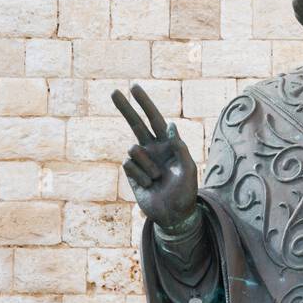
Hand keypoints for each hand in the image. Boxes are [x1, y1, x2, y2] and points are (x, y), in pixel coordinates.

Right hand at [112, 83, 198, 230]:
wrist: (174, 215)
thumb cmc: (185, 192)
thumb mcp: (189, 169)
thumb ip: (180, 147)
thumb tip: (170, 124)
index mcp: (168, 144)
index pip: (155, 119)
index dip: (145, 104)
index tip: (134, 87)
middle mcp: (153, 149)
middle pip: (135, 124)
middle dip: (125, 108)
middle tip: (113, 91)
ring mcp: (141, 161)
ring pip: (134, 149)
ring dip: (147, 165)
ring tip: (158, 178)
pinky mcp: (132, 173)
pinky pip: (129, 164)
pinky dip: (140, 175)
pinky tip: (149, 185)